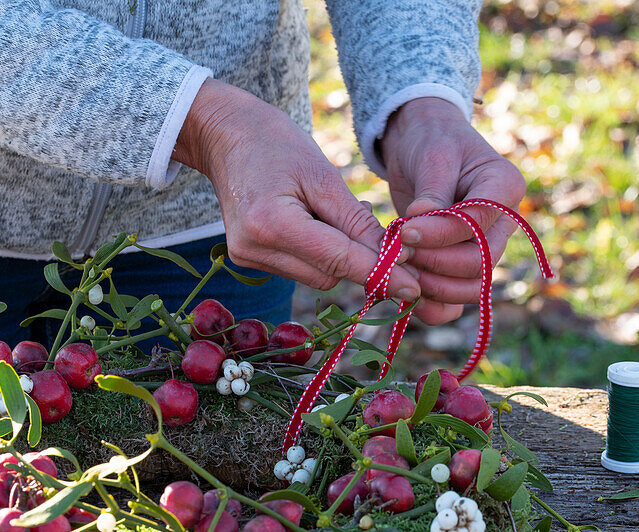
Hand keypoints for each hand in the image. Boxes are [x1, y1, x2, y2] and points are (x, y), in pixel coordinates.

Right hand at [172, 79, 421, 301]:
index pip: (338, 260)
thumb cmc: (276, 144)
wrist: (224, 136)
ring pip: (317, 276)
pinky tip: (317, 222)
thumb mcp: (323, 175)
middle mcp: (254, 250)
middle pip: (329, 275)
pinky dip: (320, 253)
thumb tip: (396, 261)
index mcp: (271, 225)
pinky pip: (301, 268)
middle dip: (359, 260)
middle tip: (377, 228)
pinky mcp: (248, 260)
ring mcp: (247, 259)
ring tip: (335, 212)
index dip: (380, 274)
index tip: (414, 288)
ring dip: (339, 256)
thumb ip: (357, 223)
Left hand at [379, 97, 525, 324]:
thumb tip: (421, 218)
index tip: (404, 230)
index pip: (477, 224)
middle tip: (398, 253)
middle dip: (434, 263)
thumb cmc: (431, 141)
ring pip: (471, 286)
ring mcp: (486, 246)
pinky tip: (408, 302)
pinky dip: (435, 305)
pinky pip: (458, 297)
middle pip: (479, 263)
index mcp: (503, 187)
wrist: (422, 144)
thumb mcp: (432, 156)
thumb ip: (432, 191)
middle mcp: (502, 222)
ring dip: (434, 288)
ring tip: (399, 271)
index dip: (440, 234)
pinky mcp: (463, 263)